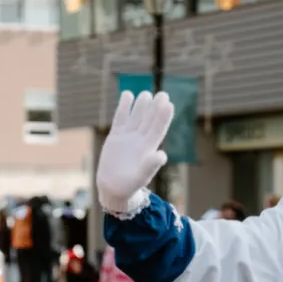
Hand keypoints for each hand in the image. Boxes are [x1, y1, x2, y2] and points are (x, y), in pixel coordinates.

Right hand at [97, 91, 172, 212]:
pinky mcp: (116, 136)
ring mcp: (129, 136)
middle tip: (163, 94)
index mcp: (149, 148)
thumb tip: (162, 155)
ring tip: (146, 94)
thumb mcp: (140, 177)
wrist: (113, 188)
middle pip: (149, 120)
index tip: (169, 104)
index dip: (163, 117)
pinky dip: (123, 107)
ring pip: (136, 117)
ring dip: (141, 105)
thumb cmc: (130, 186)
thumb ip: (150, 166)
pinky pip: (121, 118)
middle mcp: (141, 140)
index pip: (158, 129)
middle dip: (155, 108)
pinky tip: (127, 94)